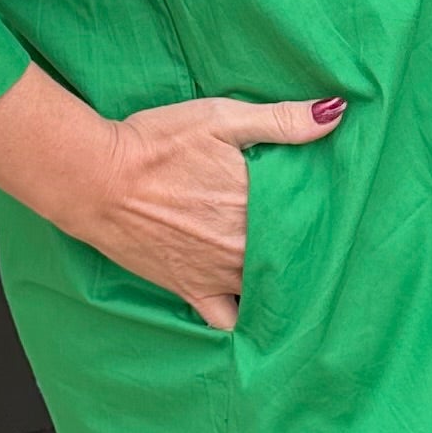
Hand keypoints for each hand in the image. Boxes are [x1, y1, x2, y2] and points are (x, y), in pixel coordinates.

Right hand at [86, 93, 344, 327]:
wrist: (95, 179)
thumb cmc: (156, 143)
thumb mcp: (221, 118)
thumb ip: (282, 121)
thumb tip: (336, 112)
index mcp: (260, 205)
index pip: (312, 221)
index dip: (323, 217)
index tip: (328, 211)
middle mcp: (245, 248)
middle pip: (295, 260)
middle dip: (307, 251)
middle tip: (315, 241)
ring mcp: (219, 274)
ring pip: (269, 291)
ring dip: (282, 282)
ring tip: (290, 270)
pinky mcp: (190, 290)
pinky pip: (228, 320)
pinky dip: (244, 317)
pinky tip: (252, 305)